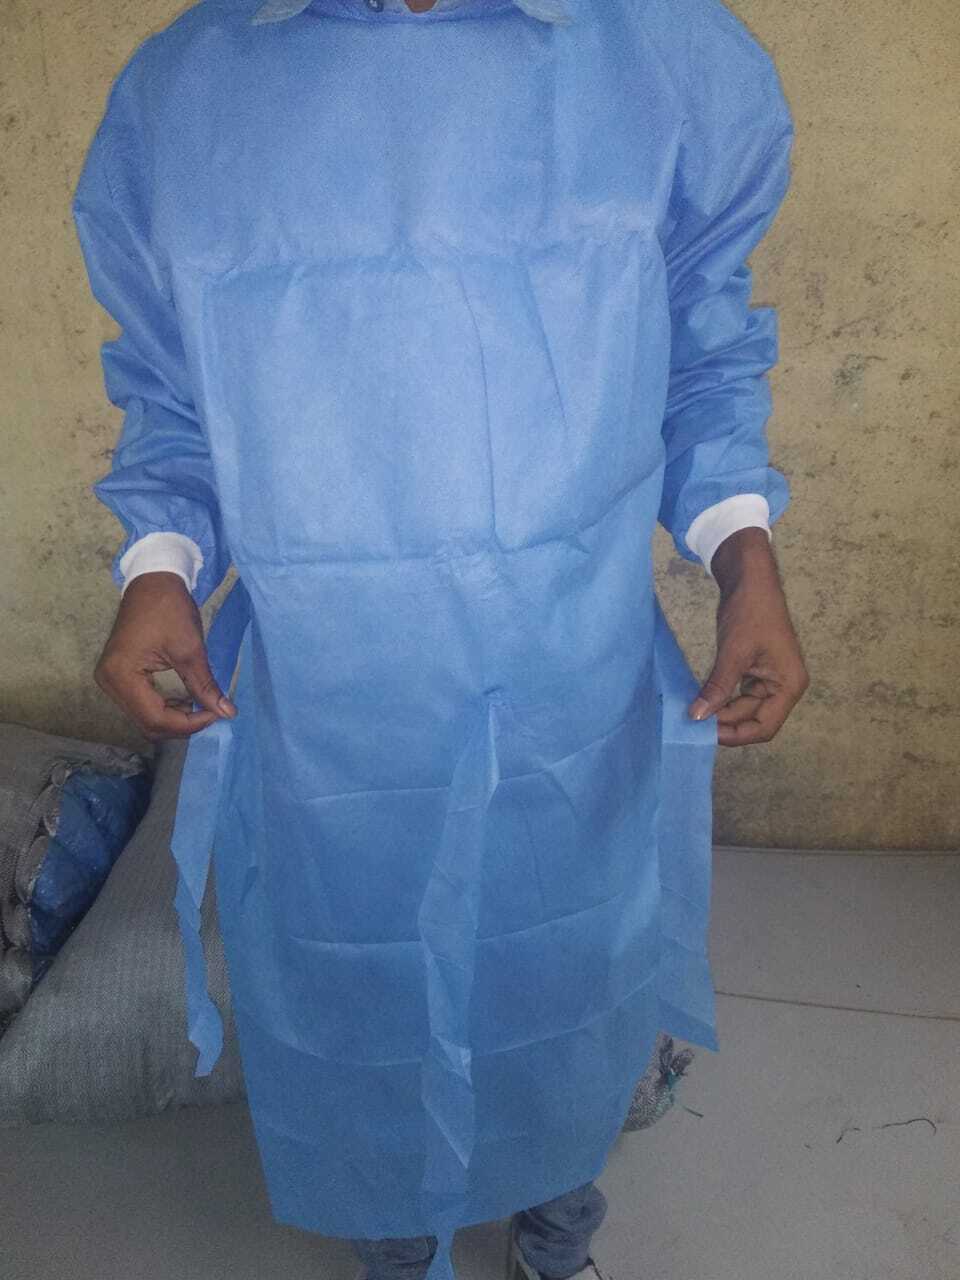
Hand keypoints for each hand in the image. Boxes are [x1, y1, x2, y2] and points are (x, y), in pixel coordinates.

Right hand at [94, 572, 236, 740]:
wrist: (152, 582)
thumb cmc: (169, 609)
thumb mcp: (190, 649)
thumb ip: (205, 685)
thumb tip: (227, 713)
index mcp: (121, 675)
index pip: (155, 718)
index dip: (188, 723)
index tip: (215, 714)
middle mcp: (109, 682)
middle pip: (147, 722)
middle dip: (181, 724)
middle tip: (211, 712)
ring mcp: (110, 680)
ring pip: (144, 717)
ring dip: (173, 718)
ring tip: (199, 705)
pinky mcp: (116, 676)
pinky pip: (140, 705)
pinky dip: (163, 708)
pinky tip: (183, 699)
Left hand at [687, 528, 807, 746]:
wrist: (750, 580)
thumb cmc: (751, 611)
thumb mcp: (733, 652)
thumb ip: (718, 687)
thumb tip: (698, 717)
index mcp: (789, 685)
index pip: (764, 727)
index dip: (736, 734)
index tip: (707, 734)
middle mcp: (784, 686)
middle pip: (754, 720)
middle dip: (725, 724)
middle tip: (693, 725)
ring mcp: (770, 679)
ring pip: (744, 709)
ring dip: (721, 712)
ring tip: (694, 715)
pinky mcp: (756, 670)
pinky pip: (738, 694)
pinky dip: (721, 698)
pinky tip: (701, 700)